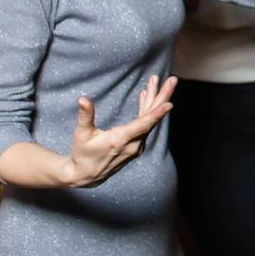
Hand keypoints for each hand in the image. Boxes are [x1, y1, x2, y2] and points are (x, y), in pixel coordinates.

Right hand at [59, 75, 177, 186]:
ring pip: (149, 120)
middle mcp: (133, 144)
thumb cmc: (82, 153)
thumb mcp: (81, 134)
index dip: (156, 114)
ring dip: (154, 99)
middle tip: (172, 80)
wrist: (87, 175)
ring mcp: (136, 146)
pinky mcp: (136, 145)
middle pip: (151, 118)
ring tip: (157, 81)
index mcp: (120, 140)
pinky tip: (146, 95)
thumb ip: (85, 116)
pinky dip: (147, 109)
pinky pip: (145, 125)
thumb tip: (83, 99)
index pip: (143, 125)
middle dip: (162, 97)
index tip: (169, 103)